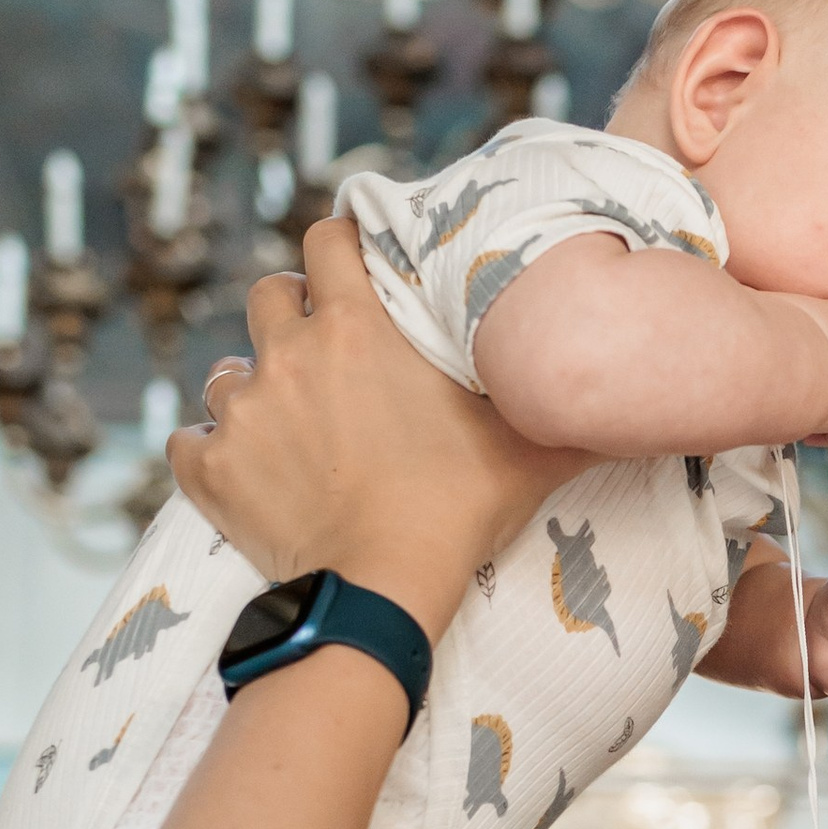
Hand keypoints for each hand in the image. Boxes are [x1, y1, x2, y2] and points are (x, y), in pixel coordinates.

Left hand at [174, 224, 589, 643]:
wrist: (379, 590)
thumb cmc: (456, 510)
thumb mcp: (528, 450)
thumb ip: (572, 410)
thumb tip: (639, 395)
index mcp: (355, 325)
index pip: (326, 238)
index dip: (338, 246)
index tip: (352, 267)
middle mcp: (288, 353)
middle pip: (266, 294)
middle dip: (289, 315)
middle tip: (322, 356)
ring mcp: (243, 411)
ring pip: (226, 371)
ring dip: (252, 388)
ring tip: (287, 424)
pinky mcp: (209, 470)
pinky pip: (188, 443)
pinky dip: (208, 453)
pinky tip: (238, 471)